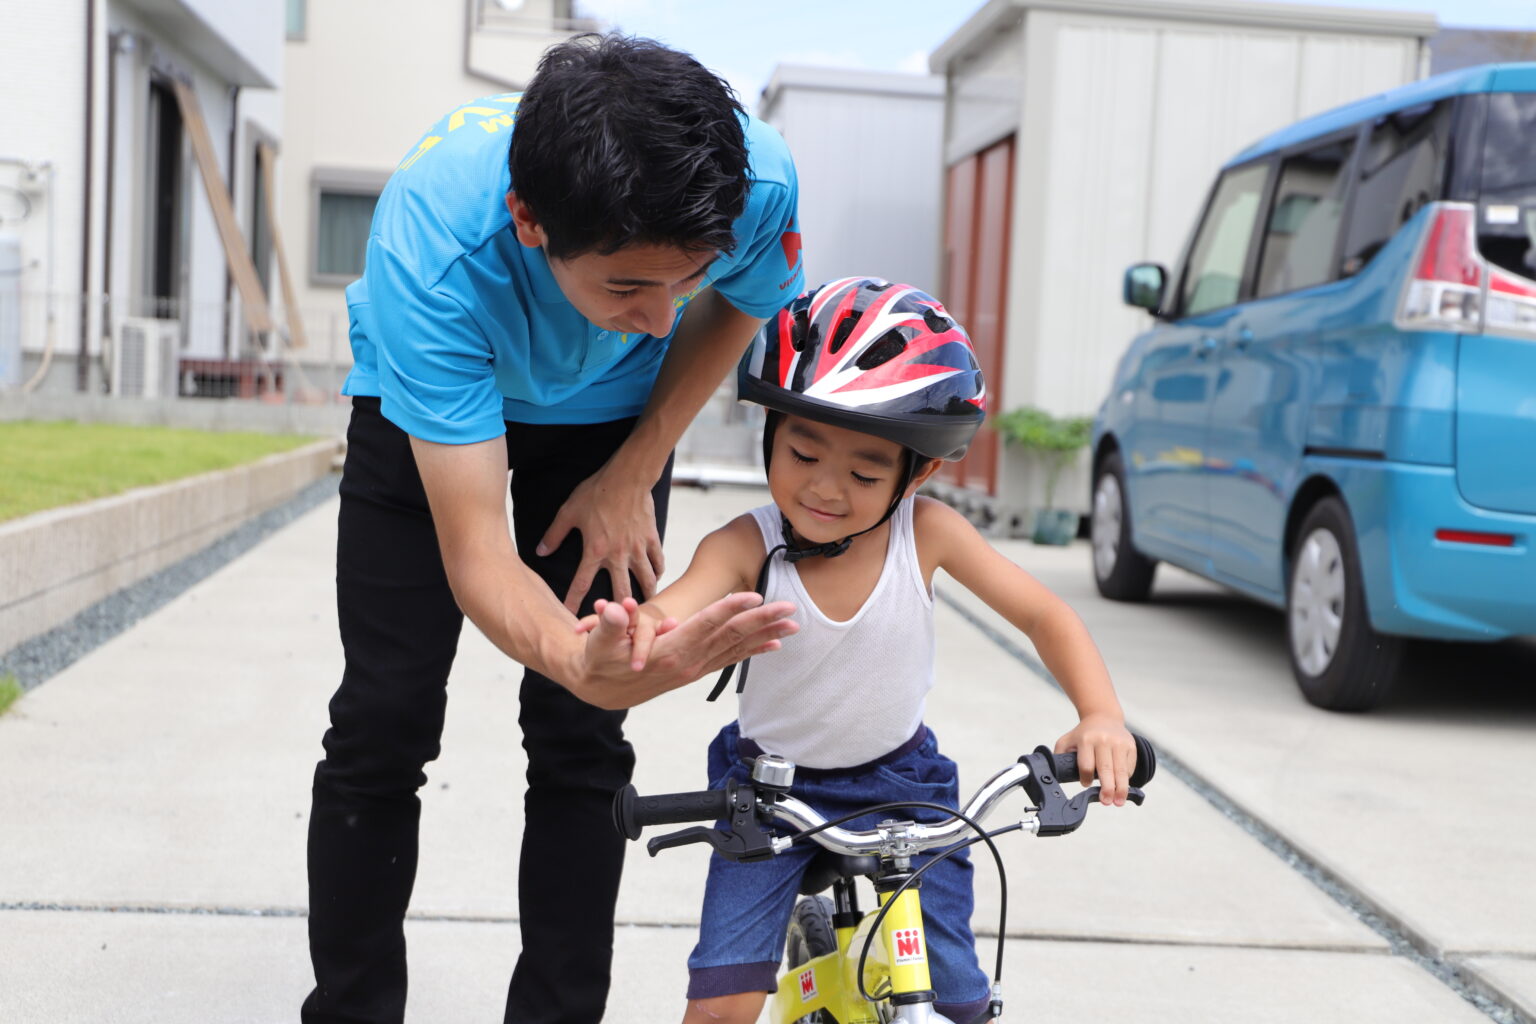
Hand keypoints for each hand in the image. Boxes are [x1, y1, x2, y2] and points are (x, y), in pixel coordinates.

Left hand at [538, 463, 664, 611]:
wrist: (628, 475)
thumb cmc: (596, 491)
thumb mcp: (569, 511)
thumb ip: (554, 534)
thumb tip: (540, 551)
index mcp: (595, 550)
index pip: (581, 584)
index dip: (574, 603)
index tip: (571, 621)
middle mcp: (618, 555)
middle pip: (620, 593)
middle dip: (620, 612)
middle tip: (619, 626)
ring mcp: (638, 548)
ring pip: (646, 581)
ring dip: (644, 597)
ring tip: (643, 610)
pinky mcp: (651, 538)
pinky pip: (658, 561)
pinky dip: (657, 572)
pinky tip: (655, 579)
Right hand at [571, 592, 797, 709]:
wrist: (599, 690)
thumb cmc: (598, 659)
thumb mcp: (598, 642)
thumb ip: (608, 625)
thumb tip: (614, 607)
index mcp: (669, 652)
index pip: (706, 625)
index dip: (730, 609)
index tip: (754, 594)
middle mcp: (688, 662)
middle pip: (731, 637)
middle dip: (761, 621)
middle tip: (790, 606)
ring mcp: (694, 668)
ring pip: (737, 648)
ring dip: (766, 635)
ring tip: (794, 624)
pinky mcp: (696, 670)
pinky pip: (731, 659)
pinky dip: (753, 651)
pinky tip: (774, 644)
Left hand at [1054, 714, 1136, 806]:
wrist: (1104, 717)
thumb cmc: (1084, 733)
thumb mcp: (1068, 740)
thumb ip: (1060, 755)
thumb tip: (1056, 773)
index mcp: (1086, 740)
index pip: (1086, 765)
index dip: (1085, 778)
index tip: (1086, 784)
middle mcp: (1103, 740)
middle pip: (1105, 769)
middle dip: (1107, 788)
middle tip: (1106, 802)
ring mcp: (1119, 743)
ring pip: (1120, 770)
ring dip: (1121, 789)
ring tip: (1119, 802)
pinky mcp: (1131, 746)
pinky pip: (1129, 767)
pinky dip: (1127, 778)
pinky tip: (1122, 785)